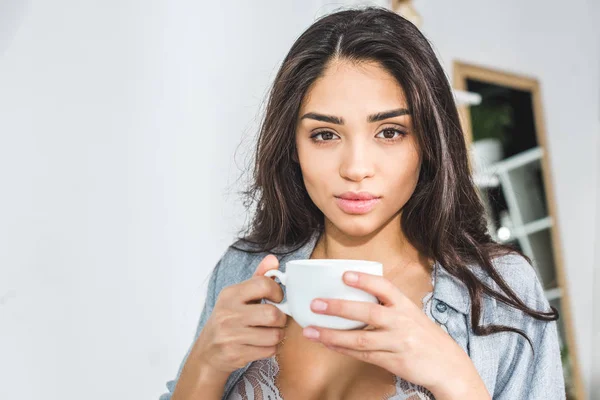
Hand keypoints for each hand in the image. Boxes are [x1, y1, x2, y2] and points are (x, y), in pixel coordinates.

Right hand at [188, 255, 287, 375]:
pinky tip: (262, 345)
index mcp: (230, 294)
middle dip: (281, 319)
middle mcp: (228, 313)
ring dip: (278, 335)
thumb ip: (258, 278)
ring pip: (273, 335)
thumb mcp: (238, 296)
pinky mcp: (235, 353)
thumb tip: (273, 259)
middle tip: (277, 320)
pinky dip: (271, 349)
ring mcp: (230, 334)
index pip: (263, 284)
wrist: (207, 352)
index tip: (278, 299)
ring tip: (270, 333)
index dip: (278, 292)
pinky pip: (268, 351)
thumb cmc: (228, 320)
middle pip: (272, 314)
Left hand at [301, 271, 489, 398]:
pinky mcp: (393, 362)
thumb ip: (388, 306)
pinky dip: (343, 349)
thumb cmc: (425, 336)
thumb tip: (355, 295)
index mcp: (406, 306)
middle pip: (368, 313)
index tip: (344, 275)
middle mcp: (402, 323)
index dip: (364, 280)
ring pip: (360, 339)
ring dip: (332, 335)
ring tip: (311, 330)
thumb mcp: (412, 314)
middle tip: (316, 304)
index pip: (385, 287)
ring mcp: (397, 343)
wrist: (449, 367)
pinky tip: (327, 343)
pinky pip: (363, 355)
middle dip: (339, 308)